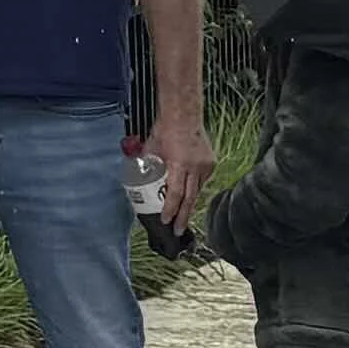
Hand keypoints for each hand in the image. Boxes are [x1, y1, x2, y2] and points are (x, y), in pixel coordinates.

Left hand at [136, 115, 210, 243]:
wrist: (184, 116)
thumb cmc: (164, 131)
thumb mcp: (151, 150)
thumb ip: (146, 166)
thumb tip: (137, 180)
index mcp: (179, 165)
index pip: (175, 194)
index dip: (170, 210)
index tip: (166, 222)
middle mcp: (195, 168)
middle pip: (190, 199)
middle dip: (183, 217)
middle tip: (177, 231)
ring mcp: (205, 166)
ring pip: (197, 191)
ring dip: (189, 204)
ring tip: (182, 216)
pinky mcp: (211, 164)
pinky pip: (202, 182)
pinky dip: (194, 189)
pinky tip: (188, 195)